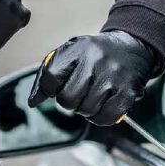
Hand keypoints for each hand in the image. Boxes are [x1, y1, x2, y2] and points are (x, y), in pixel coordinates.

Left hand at [28, 31, 158, 125]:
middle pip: (68, 99)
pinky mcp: (127, 92)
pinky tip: (102, 106)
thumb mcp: (69, 54)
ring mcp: (113, 77)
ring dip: (85, 110)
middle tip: (77, 94)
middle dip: (69, 102)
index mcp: (77, 49)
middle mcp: (95, 61)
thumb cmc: (94, 55)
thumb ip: (47, 76)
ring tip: (91, 98)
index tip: (56, 89)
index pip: (51, 78)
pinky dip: (100, 118)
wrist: (131, 47)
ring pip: (86, 111)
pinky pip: (106, 117)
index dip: (50, 89)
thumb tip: (33, 102)